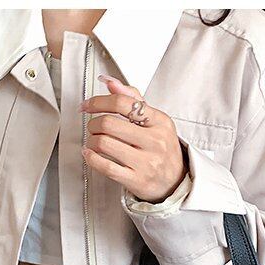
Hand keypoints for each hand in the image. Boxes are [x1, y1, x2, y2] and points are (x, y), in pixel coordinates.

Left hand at [80, 77, 186, 202]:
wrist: (176, 181)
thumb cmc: (162, 150)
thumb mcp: (155, 121)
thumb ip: (133, 99)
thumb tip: (110, 83)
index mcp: (160, 121)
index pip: (122, 103)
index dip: (99, 102)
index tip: (88, 106)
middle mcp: (155, 141)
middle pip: (109, 123)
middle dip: (93, 123)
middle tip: (92, 126)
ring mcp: (146, 163)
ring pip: (104, 144)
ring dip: (91, 141)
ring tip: (93, 141)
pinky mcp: (137, 180)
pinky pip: (106, 167)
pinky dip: (91, 158)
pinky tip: (90, 155)